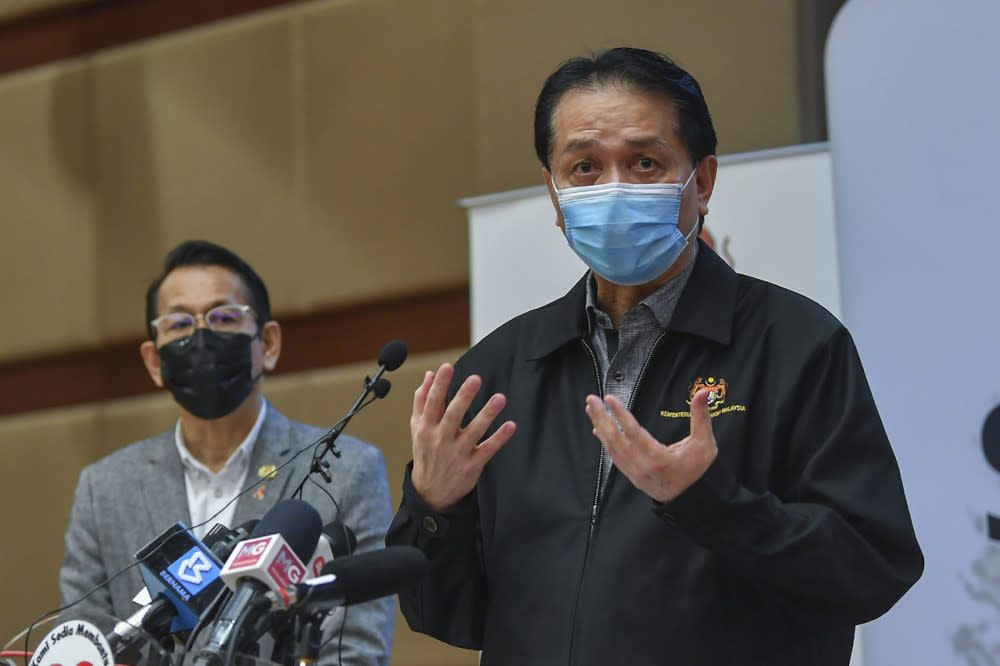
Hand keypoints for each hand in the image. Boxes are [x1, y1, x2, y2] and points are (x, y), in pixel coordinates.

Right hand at [410, 363, 515, 511]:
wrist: (431, 492)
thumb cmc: (426, 452)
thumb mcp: (418, 427)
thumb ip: (422, 399)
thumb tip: (429, 374)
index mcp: (427, 427)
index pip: (432, 402)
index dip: (439, 385)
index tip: (446, 367)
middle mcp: (441, 439)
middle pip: (453, 415)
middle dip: (463, 397)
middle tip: (475, 379)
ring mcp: (458, 453)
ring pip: (474, 431)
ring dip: (487, 414)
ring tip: (500, 398)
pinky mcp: (473, 465)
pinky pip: (488, 449)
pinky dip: (500, 438)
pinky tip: (511, 425)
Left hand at [585, 389, 716, 502]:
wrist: (688, 498)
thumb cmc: (696, 470)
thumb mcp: (704, 444)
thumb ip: (701, 417)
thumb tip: (703, 392)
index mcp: (658, 459)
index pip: (634, 433)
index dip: (621, 415)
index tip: (610, 399)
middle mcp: (642, 466)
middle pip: (616, 439)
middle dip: (602, 417)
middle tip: (592, 399)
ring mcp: (633, 471)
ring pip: (611, 446)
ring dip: (599, 425)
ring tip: (591, 407)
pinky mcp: (630, 473)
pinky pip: (612, 454)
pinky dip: (603, 439)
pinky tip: (597, 427)